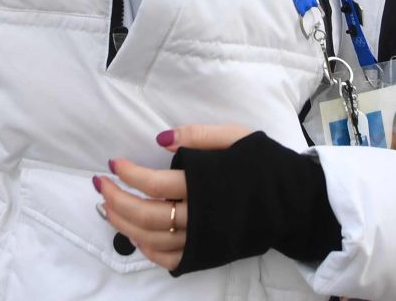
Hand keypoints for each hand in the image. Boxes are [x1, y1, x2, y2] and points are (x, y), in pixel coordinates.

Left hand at [98, 126, 251, 270]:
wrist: (294, 201)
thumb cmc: (264, 165)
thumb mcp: (236, 137)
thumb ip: (198, 135)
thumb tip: (159, 138)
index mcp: (206, 185)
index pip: (155, 185)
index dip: (129, 174)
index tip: (113, 163)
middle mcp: (201, 217)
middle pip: (147, 215)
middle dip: (117, 200)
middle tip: (101, 185)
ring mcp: (203, 240)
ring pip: (153, 239)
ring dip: (124, 224)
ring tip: (107, 207)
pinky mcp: (207, 254)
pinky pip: (170, 259)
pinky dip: (147, 250)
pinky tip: (134, 234)